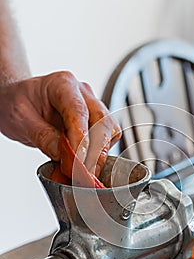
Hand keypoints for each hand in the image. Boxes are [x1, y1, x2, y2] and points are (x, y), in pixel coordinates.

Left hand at [0, 71, 120, 174]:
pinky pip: (107, 138)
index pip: (79, 112)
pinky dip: (99, 154)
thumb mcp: (20, 119)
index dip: (81, 139)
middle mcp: (83, 93)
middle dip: (95, 151)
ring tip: (82, 171)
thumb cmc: (18, 103)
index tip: (78, 161)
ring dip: (100, 154)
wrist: (20, 101)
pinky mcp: (96, 121)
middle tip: (82, 174)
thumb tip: (63, 155)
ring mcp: (93, 106)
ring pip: (110, 131)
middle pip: (102, 122)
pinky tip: (84, 163)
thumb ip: (42, 136)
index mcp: (62, 84)